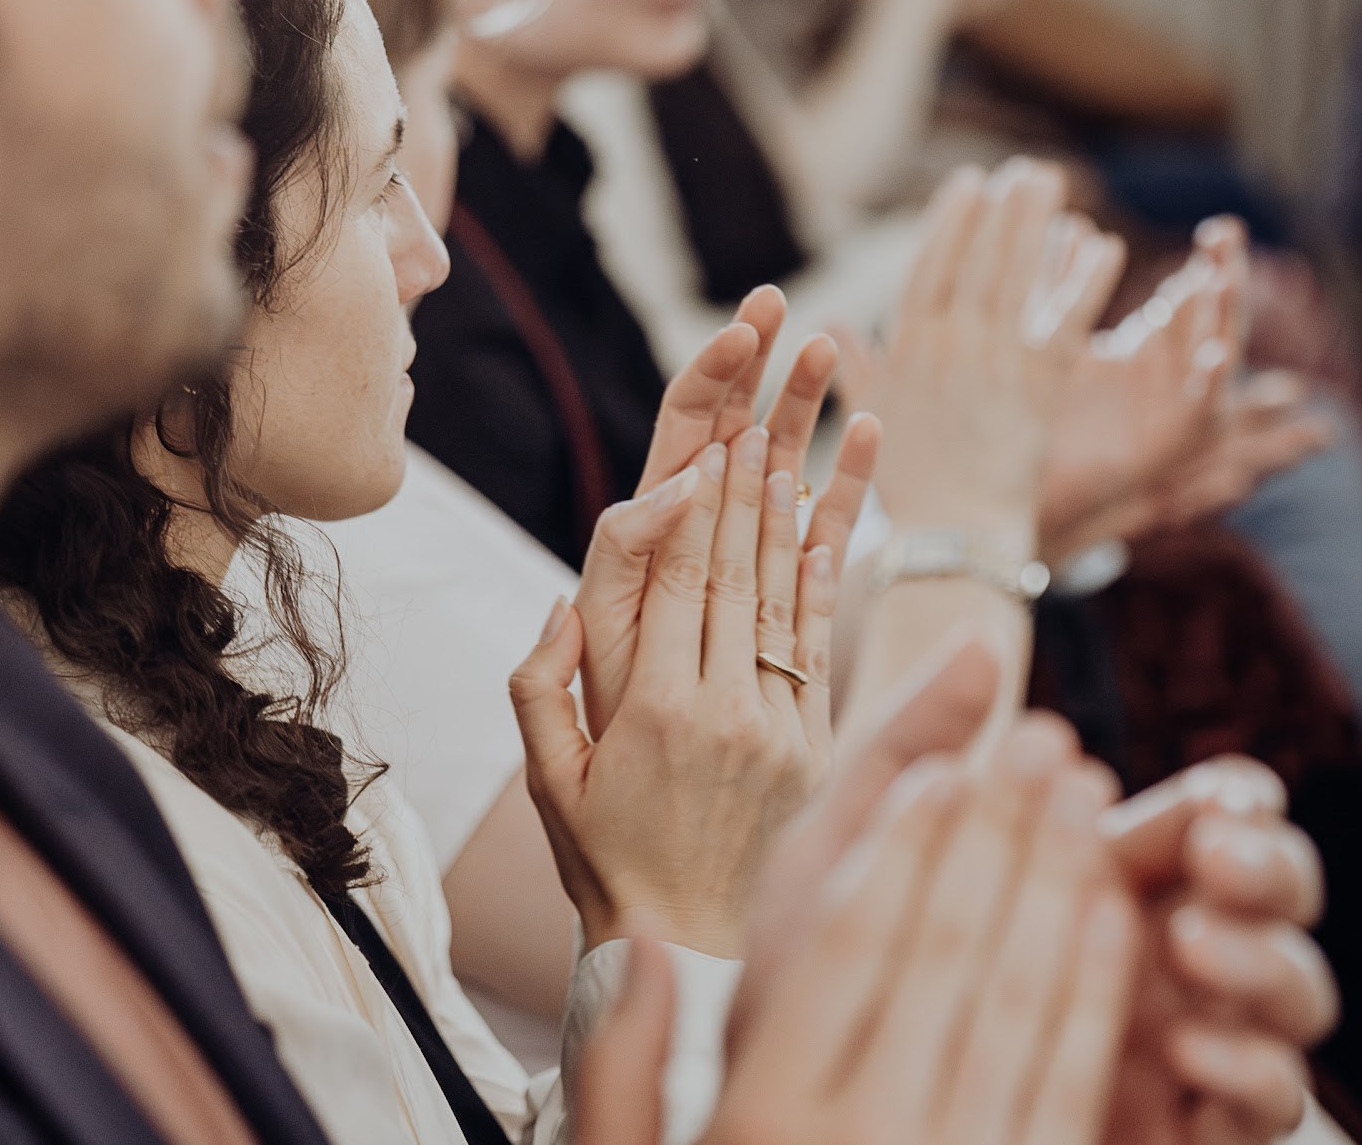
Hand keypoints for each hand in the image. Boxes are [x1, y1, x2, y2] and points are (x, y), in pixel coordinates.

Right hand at [510, 419, 869, 956]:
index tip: (708, 444)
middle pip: (734, 575)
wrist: (685, 942)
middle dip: (743, 490)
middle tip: (753, 419)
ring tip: (788, 450)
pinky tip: (823, 531)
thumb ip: (538, 686)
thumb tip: (558, 601)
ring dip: (784, 519)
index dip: (697, 507)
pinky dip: (819, 585)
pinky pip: (816, 649)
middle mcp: (721, 712)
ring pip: (780, 601)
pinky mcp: (814, 748)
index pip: (678, 582)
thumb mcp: (547, 778)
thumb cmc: (601, 855)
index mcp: (651, 712)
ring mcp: (777, 730)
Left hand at [579, 284, 878, 730]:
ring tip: (827, 344)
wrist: (654, 847)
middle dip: (751, 368)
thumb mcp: (595, 657)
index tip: (740, 331)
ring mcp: (742, 576)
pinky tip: (869, 433)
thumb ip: (619, 564)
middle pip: (726, 435)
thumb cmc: (611, 764)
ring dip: (803, 409)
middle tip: (776, 299)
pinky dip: (843, 489)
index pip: (680, 436)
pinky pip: (819, 538)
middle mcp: (693, 553)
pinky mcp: (783, 612)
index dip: (706, 379)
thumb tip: (676, 486)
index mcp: (644, 551)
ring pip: (777, 475)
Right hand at [587, 711, 1137, 1144]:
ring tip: (1087, 795)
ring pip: (1025, 1003)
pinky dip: (1097, 992)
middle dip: (1003, 832)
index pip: (850, 945)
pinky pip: (1071, 1081)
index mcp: (769, 1120)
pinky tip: (1113, 915)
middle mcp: (868, 1143)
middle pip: (949, 953)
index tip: (946, 764)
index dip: (906, 846)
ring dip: (1065, 886)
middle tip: (1042, 738)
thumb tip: (641, 963)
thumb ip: (623, 1085)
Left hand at [733, 642, 1335, 1144]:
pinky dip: (1249, 1070)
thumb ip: (910, 748)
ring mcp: (1194, 1042)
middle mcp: (1174, 948)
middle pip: (1283, 892)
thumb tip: (978, 642)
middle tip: (1216, 856)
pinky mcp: (1193, 1128)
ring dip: (1264, 960)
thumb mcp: (855, 860)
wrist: (822, 1122)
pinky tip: (1188, 1051)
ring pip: (1295, 993)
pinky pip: (1267, 1106)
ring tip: (1191, 944)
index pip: (1224, 814)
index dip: (1241, 803)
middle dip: (1269, 866)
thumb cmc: (842, 986)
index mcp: (1121, 867)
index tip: (1216, 800)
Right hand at [855, 159, 1122, 551]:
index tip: (969, 183)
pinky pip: (1067, 318)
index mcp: (908, 346)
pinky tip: (1105, 245)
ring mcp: (996, 359)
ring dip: (1038, 224)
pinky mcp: (1040, 384)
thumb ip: (857, 364)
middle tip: (1024, 172)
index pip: (931, 264)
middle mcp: (951, 343)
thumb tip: (829, 326)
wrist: (953, 535)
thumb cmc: (910, 484)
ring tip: (1054, 185)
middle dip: (1002, 208)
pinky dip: (1087, 279)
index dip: (951, 220)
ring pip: (1019, 274)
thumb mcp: (869, 416)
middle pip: (980, 257)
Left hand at [1040, 223, 1331, 556]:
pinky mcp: (1170, 448)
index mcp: (1151, 348)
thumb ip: (1065, 281)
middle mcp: (1173, 378)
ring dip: (1224, 319)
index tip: (1219, 229)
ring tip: (1222, 280)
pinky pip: (1203, 414)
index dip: (1210, 262)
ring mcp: (1176, 411)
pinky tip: (1212, 356)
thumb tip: (1076, 224)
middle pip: (1215, 319)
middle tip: (1229, 238)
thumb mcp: (1053, 336)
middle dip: (1227, 277)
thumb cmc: (1034, 411)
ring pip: (1219, 358)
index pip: (1193, 294)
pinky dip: (1211, 385)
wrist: (1016, 482)